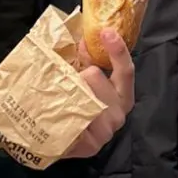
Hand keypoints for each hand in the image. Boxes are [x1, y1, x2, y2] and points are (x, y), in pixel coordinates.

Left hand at [61, 30, 134, 157]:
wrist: (51, 140)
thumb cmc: (70, 106)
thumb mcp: (82, 79)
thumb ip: (87, 61)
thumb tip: (85, 40)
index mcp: (122, 98)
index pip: (126, 71)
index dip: (118, 50)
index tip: (106, 32)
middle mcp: (119, 115)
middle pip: (96, 76)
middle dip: (78, 73)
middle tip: (67, 83)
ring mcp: (106, 132)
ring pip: (82, 94)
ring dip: (67, 91)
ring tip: (60, 101)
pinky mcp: (90, 145)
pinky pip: (73, 116)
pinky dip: (62, 110)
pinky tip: (59, 114)